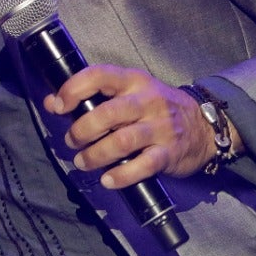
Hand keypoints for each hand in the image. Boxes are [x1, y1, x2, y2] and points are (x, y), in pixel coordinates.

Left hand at [44, 65, 218, 186]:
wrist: (205, 126)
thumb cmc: (156, 109)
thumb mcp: (128, 93)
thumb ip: (91, 96)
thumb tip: (51, 102)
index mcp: (133, 81)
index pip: (100, 75)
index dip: (74, 88)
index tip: (58, 105)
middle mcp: (147, 101)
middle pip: (108, 113)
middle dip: (82, 130)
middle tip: (72, 142)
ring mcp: (160, 127)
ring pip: (122, 141)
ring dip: (96, 155)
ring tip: (83, 162)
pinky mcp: (169, 153)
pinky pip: (143, 166)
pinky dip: (122, 175)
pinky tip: (108, 180)